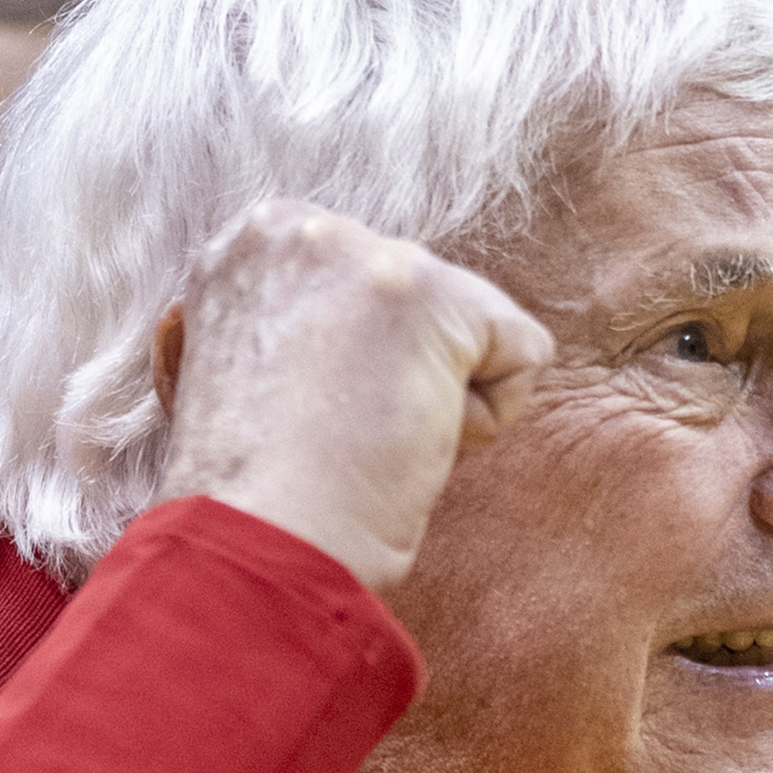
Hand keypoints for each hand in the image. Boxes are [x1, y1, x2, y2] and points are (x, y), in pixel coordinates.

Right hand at [153, 198, 552, 590]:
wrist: (254, 545)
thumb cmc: (251, 493)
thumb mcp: (251, 367)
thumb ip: (305, 317)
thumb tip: (374, 330)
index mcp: (250, 242)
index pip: (368, 284)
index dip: (351, 368)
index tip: (298, 415)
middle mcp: (297, 227)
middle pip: (423, 299)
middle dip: (395, 374)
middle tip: (332, 436)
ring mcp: (362, 255)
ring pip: (471, 328)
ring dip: (433, 401)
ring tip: (360, 444)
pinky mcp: (427, 296)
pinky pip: (521, 353)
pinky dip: (484, 423)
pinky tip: (407, 449)